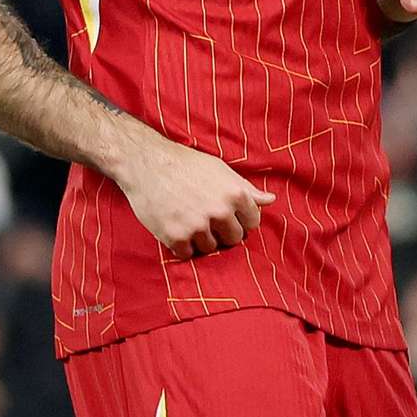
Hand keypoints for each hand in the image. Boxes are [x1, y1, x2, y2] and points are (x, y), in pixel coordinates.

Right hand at [109, 131, 267, 256]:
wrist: (145, 163)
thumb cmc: (185, 164)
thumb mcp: (221, 170)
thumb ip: (247, 189)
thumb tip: (271, 200)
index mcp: (235, 194)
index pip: (252, 223)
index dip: (240, 220)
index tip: (227, 215)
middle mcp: (220, 212)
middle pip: (233, 239)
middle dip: (222, 232)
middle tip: (205, 218)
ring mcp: (198, 226)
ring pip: (211, 248)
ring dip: (201, 239)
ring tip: (188, 220)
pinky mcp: (176, 237)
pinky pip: (188, 254)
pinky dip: (182, 246)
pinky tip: (176, 228)